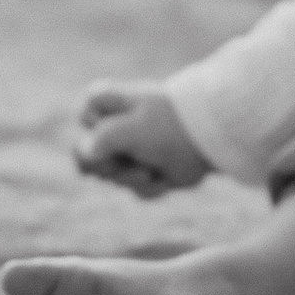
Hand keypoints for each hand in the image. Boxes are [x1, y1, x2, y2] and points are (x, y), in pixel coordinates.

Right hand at [73, 81, 211, 197]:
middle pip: (91, 158)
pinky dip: (152, 188)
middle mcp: (115, 127)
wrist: (210, 140)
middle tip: (136, 155)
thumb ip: (99, 139)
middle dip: (114, 164)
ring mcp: (131, 151)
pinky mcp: (147, 170)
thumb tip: (83, 153)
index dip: (98, 134)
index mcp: (107, 104)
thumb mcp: (128, 129)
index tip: (120, 132)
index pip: (84, 122)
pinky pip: (135, 190)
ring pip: (113, 178)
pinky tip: (165, 177)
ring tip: (154, 167)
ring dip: (135, 177)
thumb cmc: (167, 126)